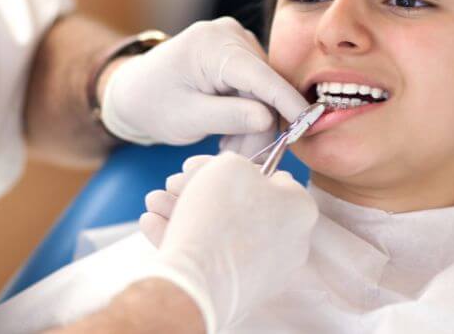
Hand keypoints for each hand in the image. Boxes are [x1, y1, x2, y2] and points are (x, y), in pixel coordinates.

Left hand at [100, 17, 307, 153]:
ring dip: (253, 125)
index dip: (287, 101)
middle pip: (266, 87)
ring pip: (266, 92)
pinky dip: (249, 114)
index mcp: (212, 45)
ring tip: (227, 146)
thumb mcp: (186, 118)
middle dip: (260, 126)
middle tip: (240, 157)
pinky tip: (230, 131)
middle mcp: (229, 35)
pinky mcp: (241, 54)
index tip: (308, 124)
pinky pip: (259, 88)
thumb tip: (269, 119)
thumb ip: (229, 116)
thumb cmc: (153, 104)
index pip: (260, 75)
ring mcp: (237, 41)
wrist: (134, 91)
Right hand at [144, 152, 317, 332]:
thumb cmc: (220, 215)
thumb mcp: (230, 164)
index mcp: (301, 209)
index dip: (236, 166)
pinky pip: (213, 257)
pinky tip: (153, 223)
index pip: (272, 179)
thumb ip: (238, 162)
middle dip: (201, 190)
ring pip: (222, 231)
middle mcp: (290, 241)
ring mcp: (266, 270)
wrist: (199, 280)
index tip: (205, 164)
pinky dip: (184, 237)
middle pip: (241, 206)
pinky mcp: (239, 291)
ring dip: (184, 211)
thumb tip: (236, 171)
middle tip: (174, 182)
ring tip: (155, 201)